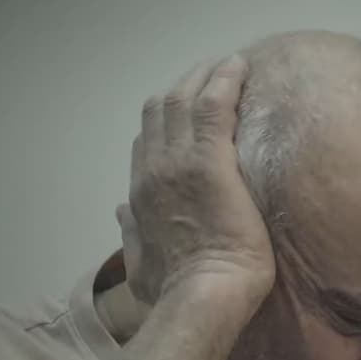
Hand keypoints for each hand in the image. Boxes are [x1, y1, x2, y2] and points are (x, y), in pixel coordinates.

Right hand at [120, 55, 274, 306]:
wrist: (202, 295)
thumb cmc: (177, 291)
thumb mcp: (140, 264)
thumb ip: (131, 235)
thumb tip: (120, 213)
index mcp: (140, 194)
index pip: (146, 143)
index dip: (164, 122)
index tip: (186, 112)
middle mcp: (154, 170)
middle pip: (161, 111)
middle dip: (183, 87)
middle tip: (209, 75)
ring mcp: (180, 161)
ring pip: (185, 101)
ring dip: (205, 76)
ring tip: (227, 64)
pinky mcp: (211, 161)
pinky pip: (214, 106)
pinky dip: (225, 81)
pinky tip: (240, 67)